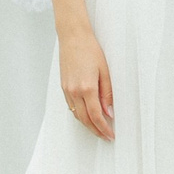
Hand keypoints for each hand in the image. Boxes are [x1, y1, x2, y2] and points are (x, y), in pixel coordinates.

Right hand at [59, 27, 114, 141]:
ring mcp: (67, 90)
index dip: (104, 128)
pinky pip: (71, 106)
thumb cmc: (90, 50)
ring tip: (98, 129)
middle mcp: (74, 91)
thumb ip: (107, 93)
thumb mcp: (105, 71)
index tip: (110, 135)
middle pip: (85, 119)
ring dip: (87, 124)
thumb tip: (109, 112)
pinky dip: (80, 114)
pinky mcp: (63, 86)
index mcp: (87, 88)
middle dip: (96, 130)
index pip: (96, 116)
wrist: (72, 37)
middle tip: (105, 136)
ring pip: (77, 114)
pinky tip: (87, 115)